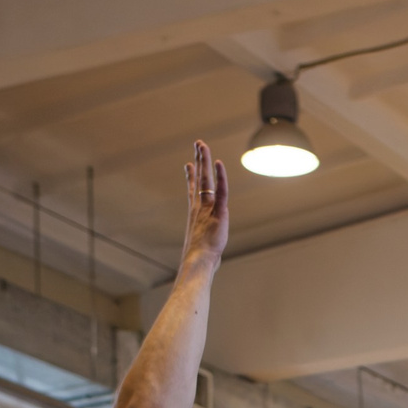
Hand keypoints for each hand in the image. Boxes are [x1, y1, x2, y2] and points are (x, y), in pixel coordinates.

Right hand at [179, 139, 229, 271]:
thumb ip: (203, 247)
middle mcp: (199, 207)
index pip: (192, 191)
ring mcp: (207, 207)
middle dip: (198, 160)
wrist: (198, 262)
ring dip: (204, 160)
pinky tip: (218, 163)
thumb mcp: (201, 249)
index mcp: (195, 214)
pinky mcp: (218, 211)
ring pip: (205, 179)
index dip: (190, 177)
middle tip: (197, 144)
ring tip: (201, 144)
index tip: (188, 164)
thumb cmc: (199, 260)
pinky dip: (220, 176)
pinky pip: (220, 190)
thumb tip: (199, 263)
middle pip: (198, 179)